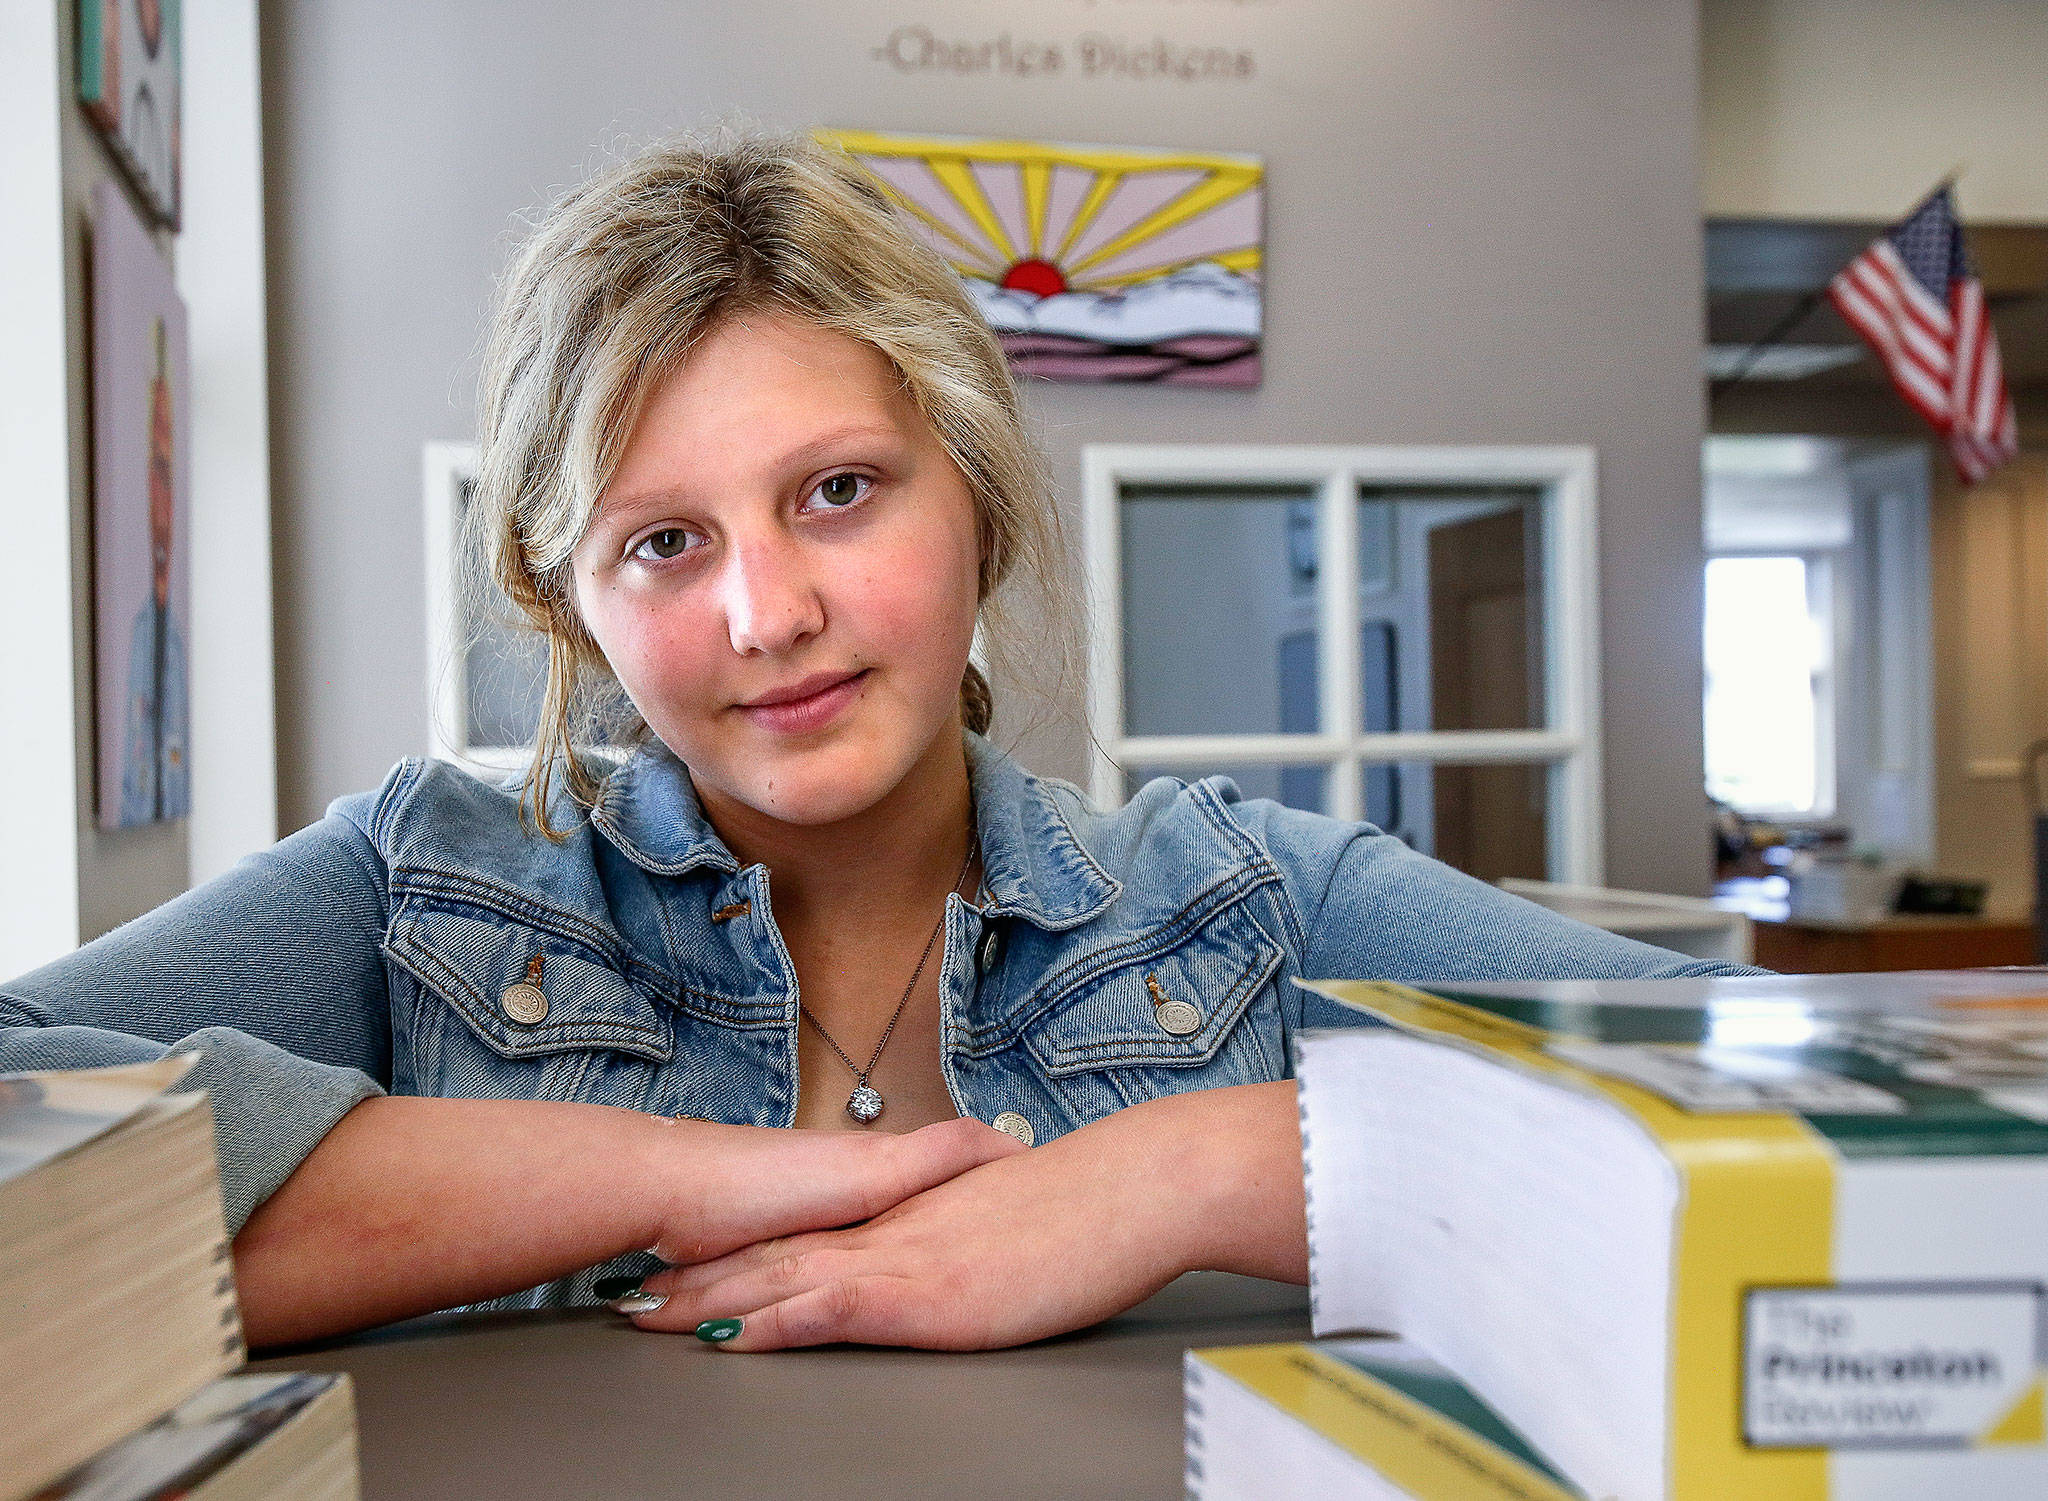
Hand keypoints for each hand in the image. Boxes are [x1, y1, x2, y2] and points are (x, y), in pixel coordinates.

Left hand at [622, 1080, 1307, 1349]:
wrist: (1131, 1187)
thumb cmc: (1090, 1212)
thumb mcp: (1010, 1221)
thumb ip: (965, 1233)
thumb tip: (950, 1252)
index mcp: (909, 1218)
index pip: (806, 1236)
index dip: (739, 1253)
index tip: (684, 1265)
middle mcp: (891, 1232)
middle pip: (775, 1256)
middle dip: (700, 1281)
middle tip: (632, 1295)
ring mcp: (903, 1257)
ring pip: (783, 1278)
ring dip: (710, 1300)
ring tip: (646, 1316)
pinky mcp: (925, 1290)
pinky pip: (831, 1307)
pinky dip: (774, 1321)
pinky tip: (732, 1335)